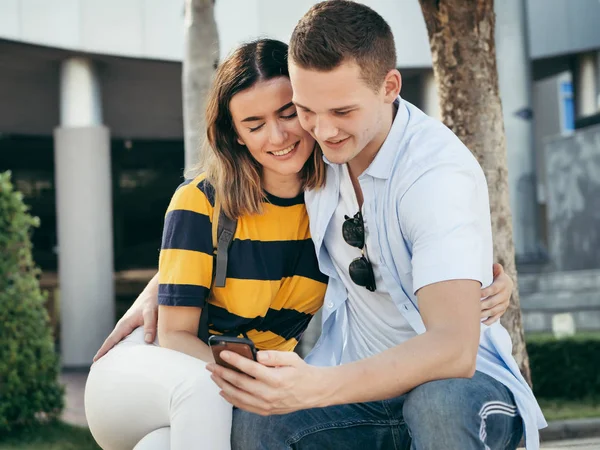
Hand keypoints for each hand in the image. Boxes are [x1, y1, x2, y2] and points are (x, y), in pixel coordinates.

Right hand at [93, 279, 158, 360]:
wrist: (154, 293)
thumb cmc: (151, 302)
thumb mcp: (151, 313)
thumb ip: (149, 326)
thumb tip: (147, 341)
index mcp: (124, 324)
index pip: (111, 340)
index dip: (103, 350)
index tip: (95, 360)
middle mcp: (124, 326)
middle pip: (112, 343)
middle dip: (104, 354)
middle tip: (96, 367)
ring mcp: (128, 327)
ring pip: (119, 341)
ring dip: (113, 351)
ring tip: (107, 364)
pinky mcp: (134, 327)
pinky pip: (126, 339)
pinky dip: (122, 347)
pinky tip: (124, 354)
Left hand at [207, 350, 326, 415]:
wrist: (313, 391)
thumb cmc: (301, 372)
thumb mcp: (292, 358)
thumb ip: (274, 356)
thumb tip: (258, 354)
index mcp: (275, 378)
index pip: (249, 368)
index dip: (234, 360)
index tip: (223, 353)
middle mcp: (269, 393)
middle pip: (239, 383)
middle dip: (222, 373)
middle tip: (211, 366)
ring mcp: (266, 404)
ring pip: (238, 396)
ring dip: (223, 386)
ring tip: (214, 376)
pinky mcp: (265, 411)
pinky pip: (244, 406)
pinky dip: (231, 399)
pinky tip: (223, 391)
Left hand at [480, 263, 512, 324]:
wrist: (506, 283)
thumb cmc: (495, 275)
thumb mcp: (496, 270)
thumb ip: (496, 269)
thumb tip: (496, 266)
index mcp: (503, 284)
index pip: (494, 289)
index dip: (485, 292)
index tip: (476, 293)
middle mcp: (505, 295)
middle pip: (493, 302)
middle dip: (482, 305)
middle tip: (472, 306)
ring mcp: (504, 303)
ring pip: (494, 311)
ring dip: (484, 313)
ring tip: (474, 315)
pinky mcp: (502, 310)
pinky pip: (497, 317)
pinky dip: (489, 320)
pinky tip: (481, 322)